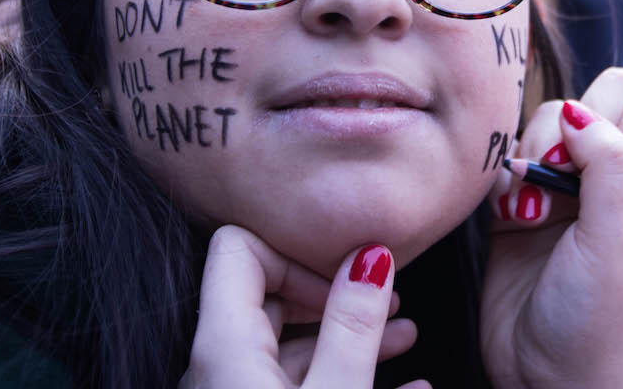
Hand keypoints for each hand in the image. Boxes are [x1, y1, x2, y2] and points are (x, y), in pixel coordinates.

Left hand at [181, 225, 427, 387]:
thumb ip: (351, 327)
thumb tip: (370, 255)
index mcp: (222, 346)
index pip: (239, 248)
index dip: (299, 254)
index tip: (350, 283)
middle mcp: (215, 367)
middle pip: (268, 296)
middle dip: (336, 295)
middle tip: (390, 302)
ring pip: (288, 347)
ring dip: (349, 336)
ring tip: (406, 336)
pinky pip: (292, 385)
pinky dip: (340, 374)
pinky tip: (401, 384)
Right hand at [481, 68, 622, 388]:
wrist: (537, 368)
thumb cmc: (594, 317)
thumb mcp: (617, 240)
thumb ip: (609, 165)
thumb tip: (580, 110)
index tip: (615, 156)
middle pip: (610, 91)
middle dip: (583, 128)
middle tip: (568, 180)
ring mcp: (574, 177)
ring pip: (559, 112)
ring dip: (542, 152)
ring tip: (540, 207)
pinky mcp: (527, 188)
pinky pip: (516, 141)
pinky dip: (512, 171)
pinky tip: (517, 215)